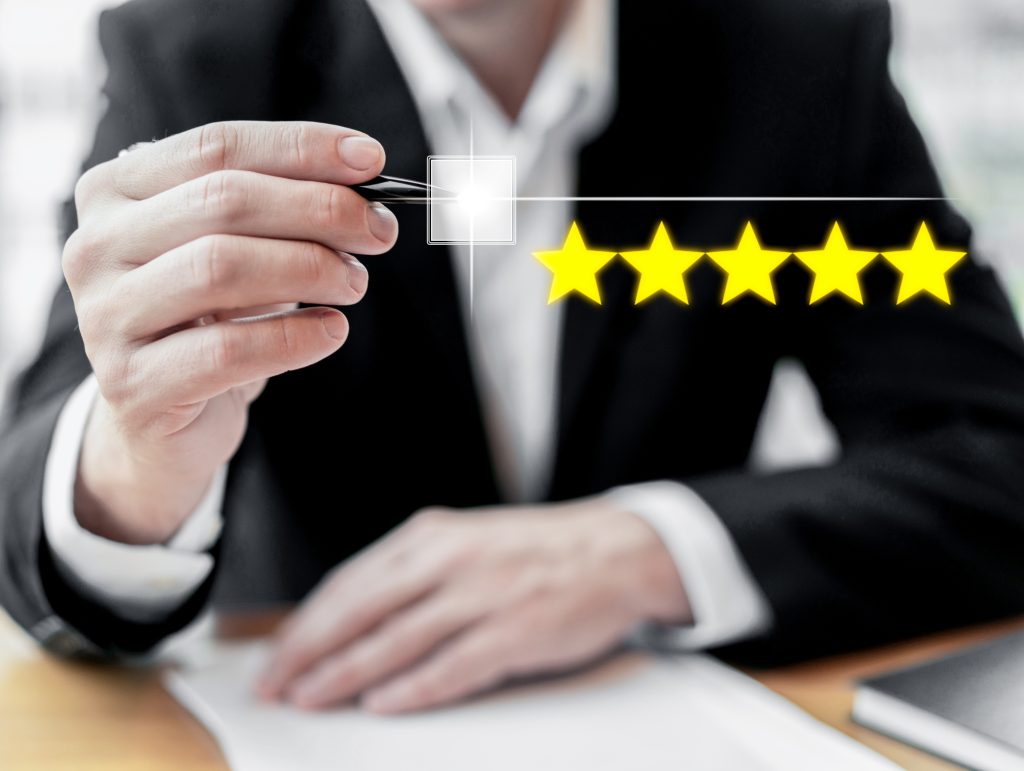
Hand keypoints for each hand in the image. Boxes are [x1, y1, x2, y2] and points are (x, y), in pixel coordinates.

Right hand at [64, 121, 396, 543]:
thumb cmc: (210, 317)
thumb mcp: (238, 249)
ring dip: (310, 268)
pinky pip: (227, 351)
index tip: (371, 160)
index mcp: (114, 191)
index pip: (216, 147)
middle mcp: (96, 246)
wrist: (163, 416)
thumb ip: (283, 204)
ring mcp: (106, 317)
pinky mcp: (134, 386)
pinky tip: (332, 330)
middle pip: (223, 202)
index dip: (301, 149)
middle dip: (319, 209)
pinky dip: (294, 337)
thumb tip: (362, 167)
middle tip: (378, 232)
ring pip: (221, 268)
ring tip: (354, 282)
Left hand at [257, 499, 690, 713]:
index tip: (276, 655)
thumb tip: (350, 617)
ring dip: (346, 674)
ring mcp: (482, 595)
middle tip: (273, 686)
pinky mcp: (514, 631)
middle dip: (308, 652)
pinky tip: (384, 705)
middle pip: (359, 611)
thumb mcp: (465, 541)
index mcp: (430, 536)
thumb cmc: (534, 550)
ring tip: (311, 700)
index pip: (348, 583)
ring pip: (396, 640)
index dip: (305, 624)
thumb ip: (411, 573)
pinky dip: (414, 688)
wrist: (613, 549)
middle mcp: (449, 560)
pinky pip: (452, 666)